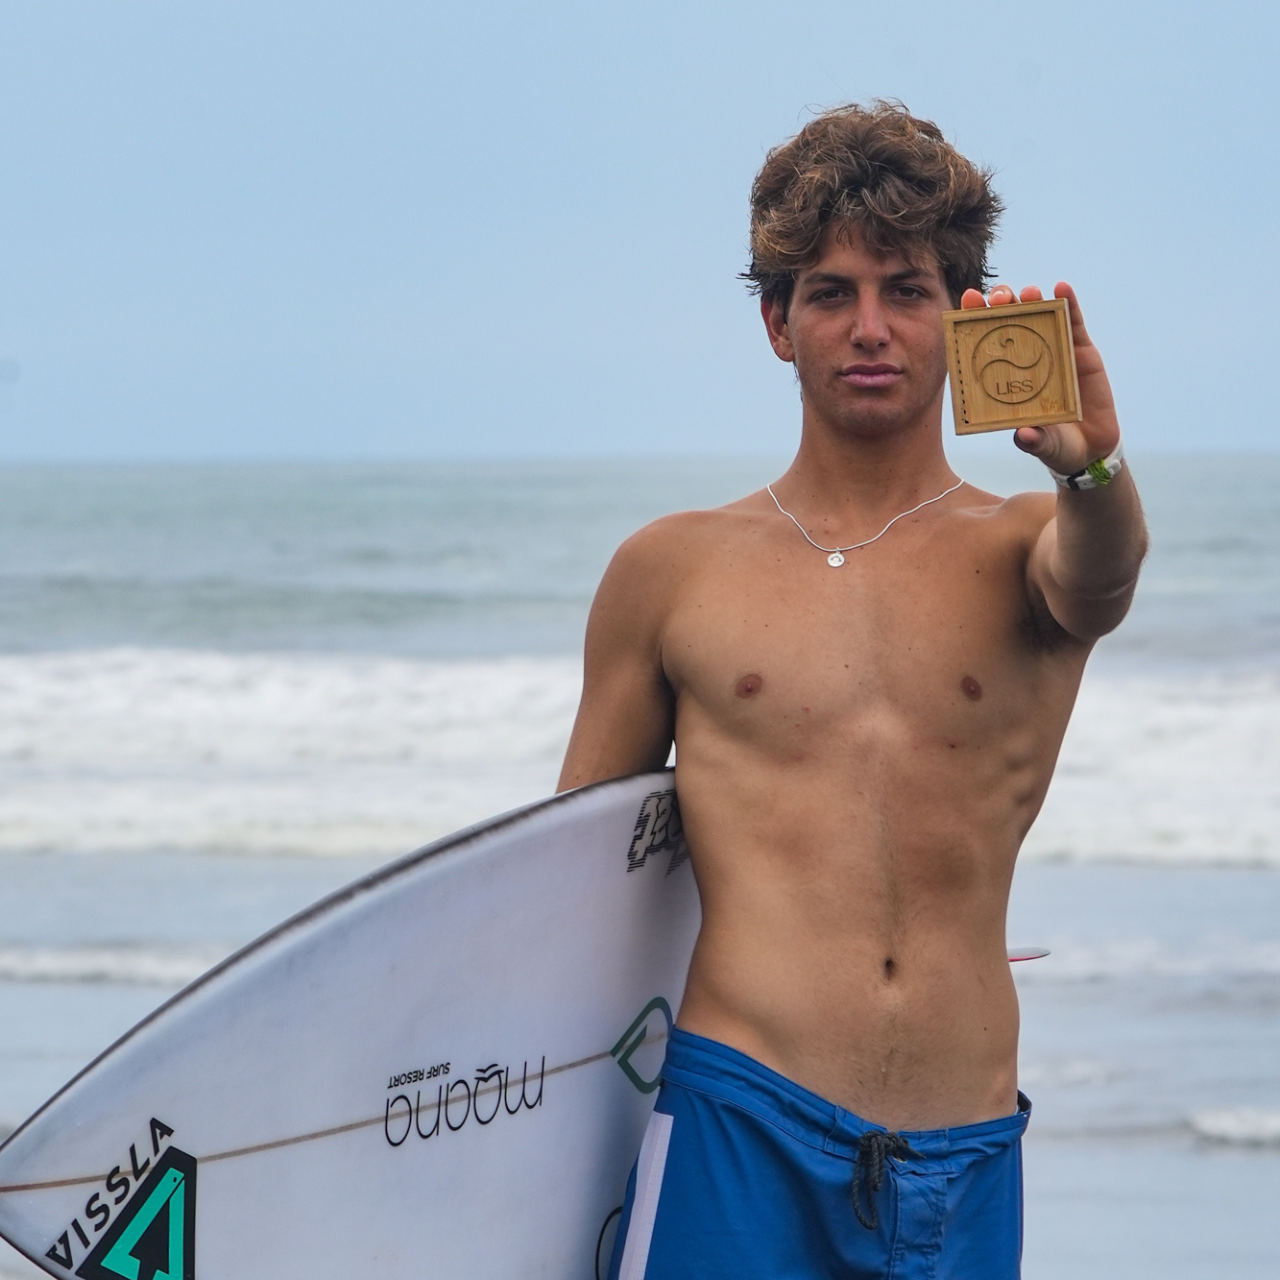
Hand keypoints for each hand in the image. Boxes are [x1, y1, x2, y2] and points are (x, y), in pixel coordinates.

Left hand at [959, 282, 1120, 474]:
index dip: (974, 319)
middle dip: (1002, 304)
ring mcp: (1053, 350)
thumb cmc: (1056, 446)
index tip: (967, 300)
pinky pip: (1074, 321)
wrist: (1091, 448)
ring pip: (1039, 315)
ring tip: (1028, 293)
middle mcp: (1025, 359)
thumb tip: (1025, 435)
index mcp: (1005, 377)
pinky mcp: (1081, 350)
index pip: (984, 342)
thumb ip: (1034, 441)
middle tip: (999, 299)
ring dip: (1032, 298)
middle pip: (1009, 321)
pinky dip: (1069, 302)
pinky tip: (1062, 288)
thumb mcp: (1043, 446)